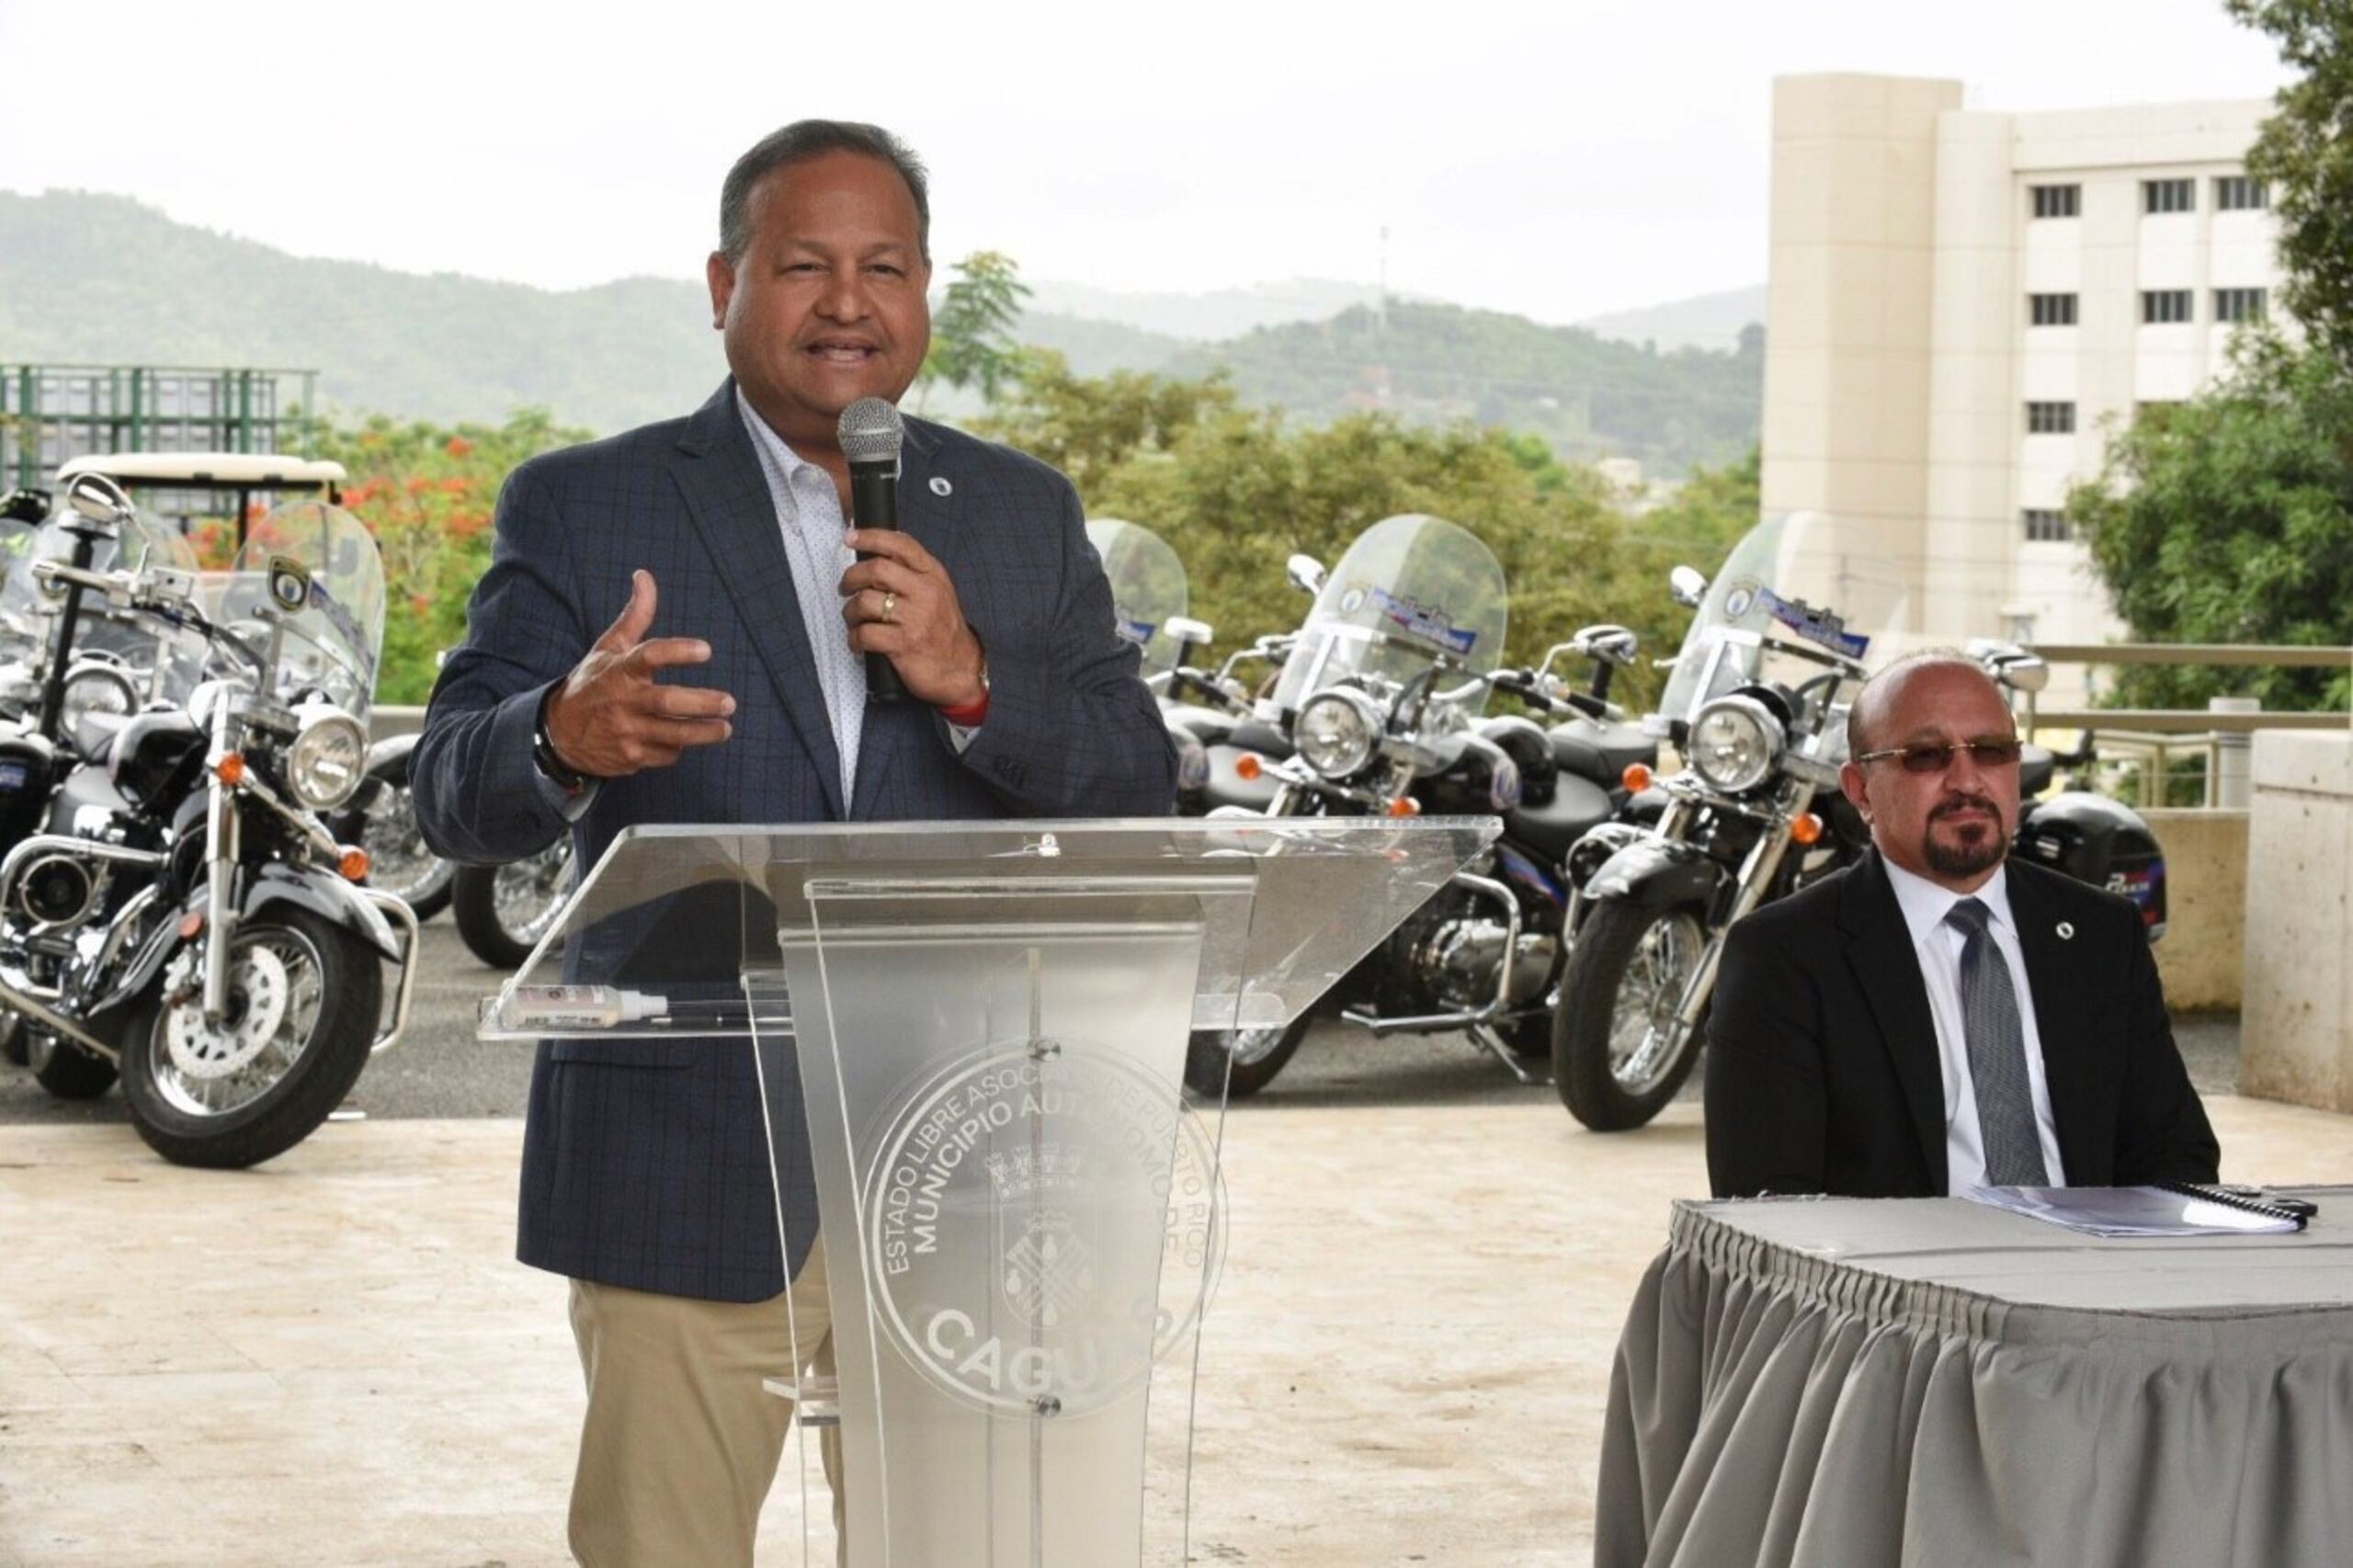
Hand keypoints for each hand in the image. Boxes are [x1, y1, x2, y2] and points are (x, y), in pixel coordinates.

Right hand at [544, 569, 735, 776]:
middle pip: (667, 703)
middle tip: (729, 702)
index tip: (706, 649)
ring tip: (725, 728)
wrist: (559, 733)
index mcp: (620, 669)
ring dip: (702, 733)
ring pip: (672, 735)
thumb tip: (644, 576)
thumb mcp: (608, 647)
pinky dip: (678, 747)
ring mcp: (626, 732)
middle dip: (701, 703)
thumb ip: (635, 616)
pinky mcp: (630, 758)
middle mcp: (623, 701)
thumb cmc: (592, 683)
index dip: (678, 651)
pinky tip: (686, 739)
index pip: (650, 656)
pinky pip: (665, 754)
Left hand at [840, 530, 985, 707]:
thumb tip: (875, 555)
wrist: (960, 669)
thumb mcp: (937, 591)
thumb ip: (912, 572)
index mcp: (933, 575)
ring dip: (849, 612)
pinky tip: (858, 642)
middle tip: (845, 588)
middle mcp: (925, 592)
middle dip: (851, 578)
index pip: (900, 545)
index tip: (850, 537)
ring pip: (864, 601)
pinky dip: (854, 638)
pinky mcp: (903, 644)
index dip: (871, 536)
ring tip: (853, 620)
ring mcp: (915, 618)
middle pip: (876, 569)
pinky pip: (864, 634)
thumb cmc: (943, 630)